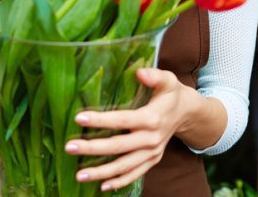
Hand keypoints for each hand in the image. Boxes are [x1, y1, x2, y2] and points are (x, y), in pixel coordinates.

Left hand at [64, 67, 189, 191]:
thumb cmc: (171, 93)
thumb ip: (154, 75)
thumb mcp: (168, 80)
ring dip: (101, 172)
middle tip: (70, 147)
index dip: (101, 120)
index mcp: (152, 118)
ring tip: (80, 175)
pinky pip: (135, 174)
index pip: (122, 120)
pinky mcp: (152, 160)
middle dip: (93, 148)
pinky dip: (119, 182)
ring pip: (124, 166)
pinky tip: (102, 186)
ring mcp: (152, 152)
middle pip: (118, 146)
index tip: (79, 118)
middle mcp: (151, 139)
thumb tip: (139, 72)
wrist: (187, 112)